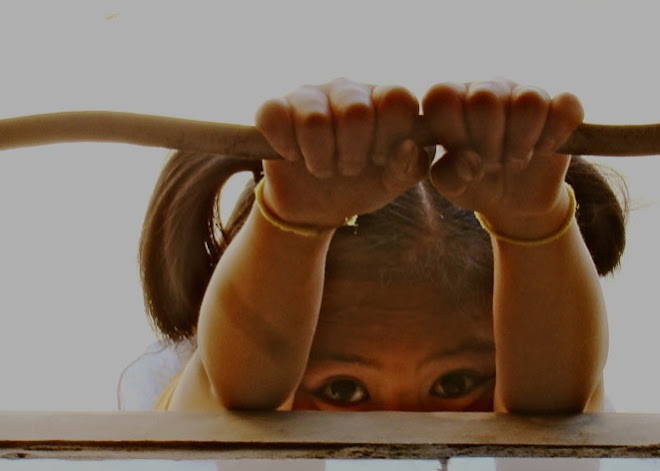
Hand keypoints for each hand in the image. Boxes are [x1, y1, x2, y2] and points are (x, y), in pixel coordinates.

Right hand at [255, 78, 429, 227]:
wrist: (317, 206)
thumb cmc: (362, 185)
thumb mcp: (393, 182)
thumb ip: (409, 166)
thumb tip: (406, 146)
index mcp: (382, 101)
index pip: (396, 99)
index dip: (389, 135)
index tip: (380, 158)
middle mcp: (348, 91)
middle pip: (355, 111)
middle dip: (353, 153)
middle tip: (349, 169)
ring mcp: (310, 96)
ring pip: (314, 118)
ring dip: (320, 157)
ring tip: (323, 168)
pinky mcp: (276, 108)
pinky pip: (274, 114)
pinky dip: (285, 145)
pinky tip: (293, 155)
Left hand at [422, 79, 582, 237]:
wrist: (512, 200)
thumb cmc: (473, 183)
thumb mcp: (452, 185)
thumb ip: (447, 175)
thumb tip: (470, 162)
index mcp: (452, 102)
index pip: (442, 95)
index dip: (451, 130)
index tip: (460, 153)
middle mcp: (486, 89)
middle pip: (485, 98)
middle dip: (488, 143)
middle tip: (491, 162)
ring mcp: (524, 93)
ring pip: (529, 101)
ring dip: (521, 142)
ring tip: (514, 159)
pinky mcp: (560, 107)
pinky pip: (567, 107)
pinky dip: (556, 136)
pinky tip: (543, 150)